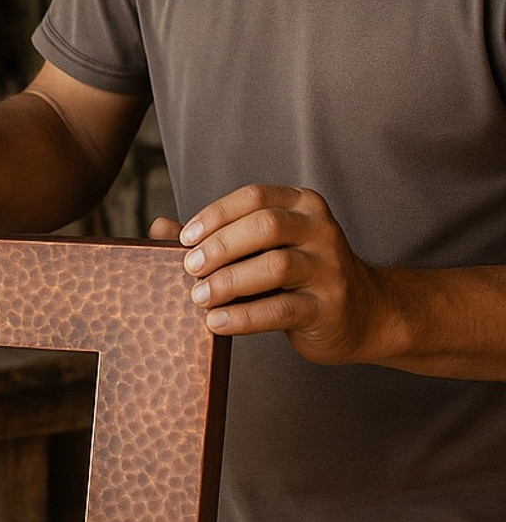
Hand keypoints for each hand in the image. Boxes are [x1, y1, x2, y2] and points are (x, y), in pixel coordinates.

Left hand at [152, 185, 390, 365]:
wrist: (362, 313)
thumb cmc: (298, 279)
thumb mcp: (262, 250)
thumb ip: (215, 238)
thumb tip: (157, 229)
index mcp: (302, 205)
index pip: (255, 197)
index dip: (216, 215)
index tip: (184, 238)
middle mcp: (319, 229)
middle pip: (265, 226)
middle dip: (220, 246)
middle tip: (188, 269)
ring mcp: (328, 267)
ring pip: (275, 265)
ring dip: (230, 281)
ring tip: (198, 298)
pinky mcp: (328, 306)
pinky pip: (282, 309)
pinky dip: (244, 317)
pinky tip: (216, 324)